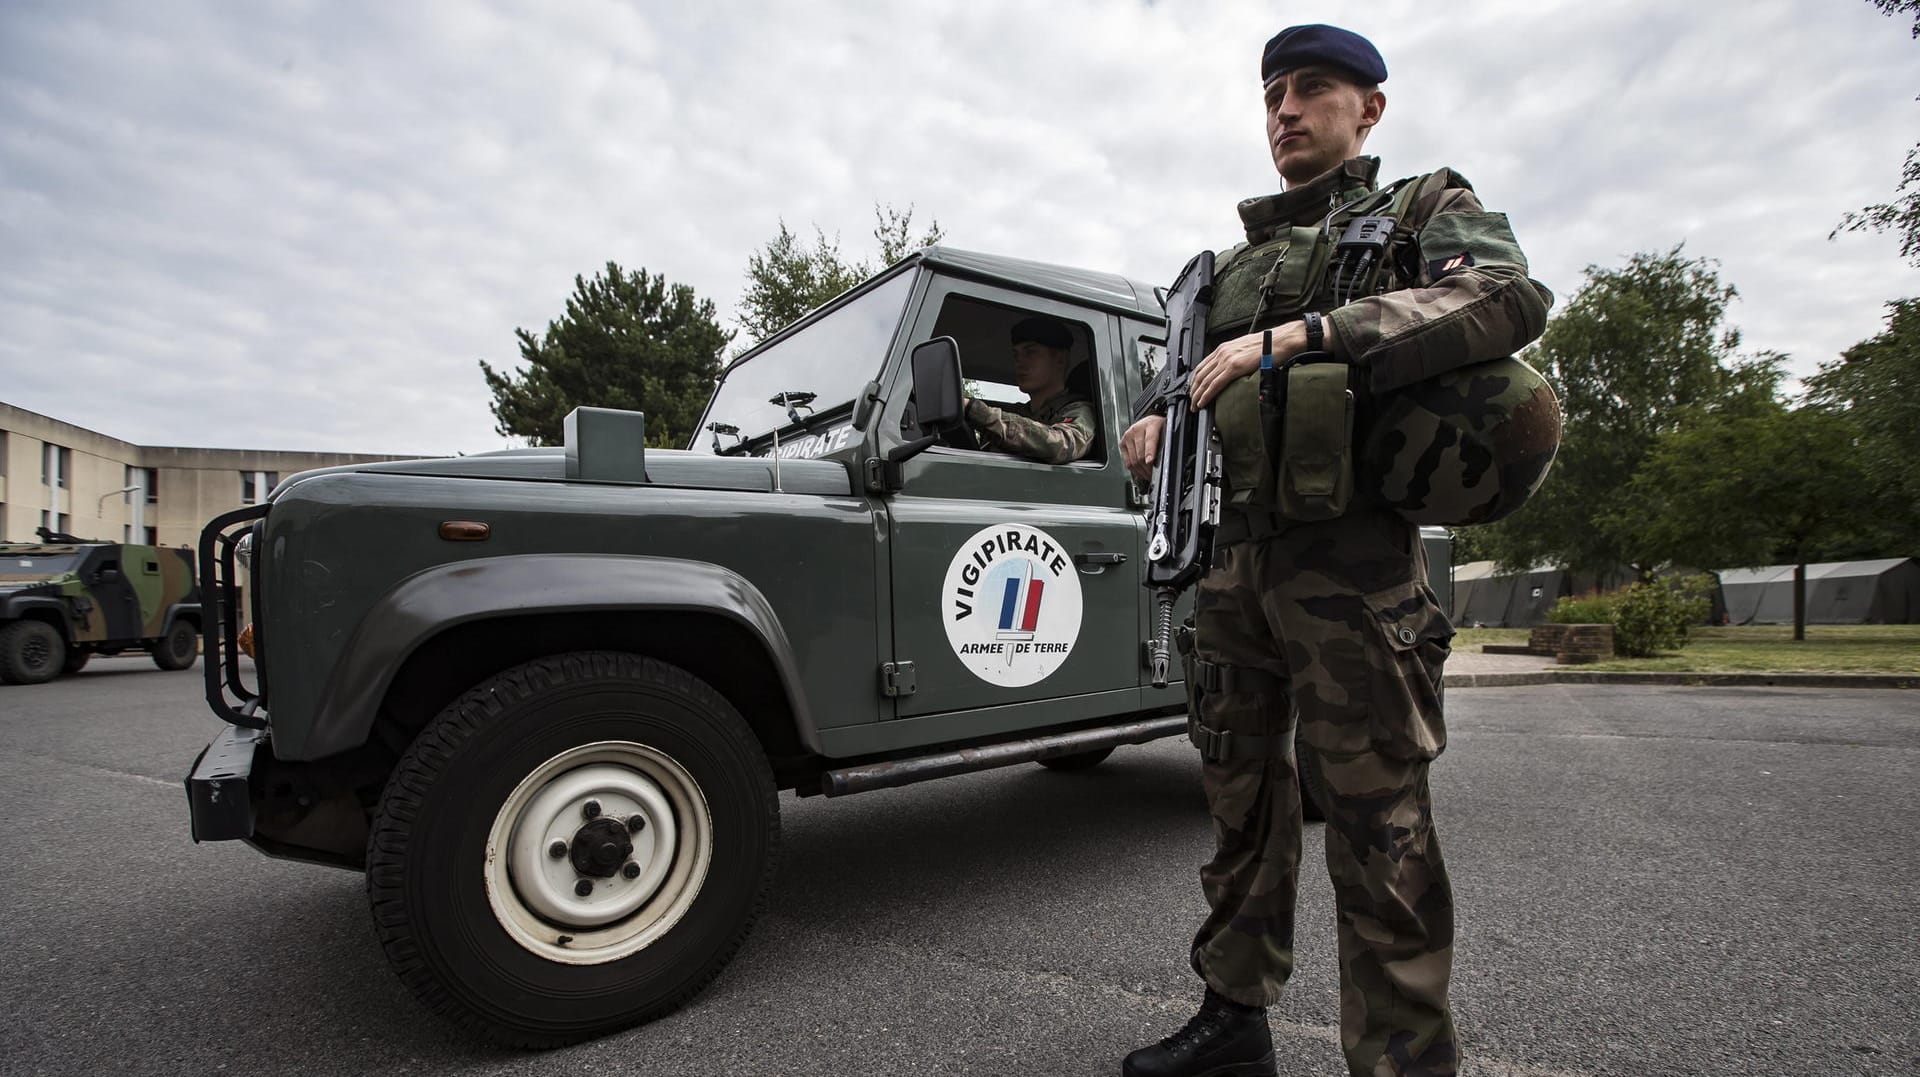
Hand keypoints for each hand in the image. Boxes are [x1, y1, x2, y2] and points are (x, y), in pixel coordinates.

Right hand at [1121, 415, 1164, 483]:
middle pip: (1140, 454)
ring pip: (1133, 460)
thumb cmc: (1158, 427)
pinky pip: (1127, 461)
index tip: (1150, 461)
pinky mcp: (1122, 443)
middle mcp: (1137, 430)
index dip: (1149, 452)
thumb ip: (1166, 444)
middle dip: (1147, 467)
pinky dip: (1134, 470)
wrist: (1149, 421)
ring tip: (1148, 475)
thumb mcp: (1166, 432)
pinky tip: (1140, 472)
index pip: (1149, 440)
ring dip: (1141, 471)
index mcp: (1150, 425)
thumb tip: (1165, 459)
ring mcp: (1128, 437)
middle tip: (1154, 475)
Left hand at [1188, 321, 1311, 408]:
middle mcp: (1222, 352)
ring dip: (1197, 395)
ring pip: (1205, 381)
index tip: (1193, 390)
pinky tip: (1203, 402)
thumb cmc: (1268, 345)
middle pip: (1200, 374)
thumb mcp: (1245, 350)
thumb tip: (1231, 372)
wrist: (1280, 340)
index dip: (1194, 381)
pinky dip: (1206, 395)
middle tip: (1190, 402)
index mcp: (1224, 348)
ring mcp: (1227, 359)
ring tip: (1195, 406)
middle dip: (1193, 390)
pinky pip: (1215, 384)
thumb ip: (1235, 359)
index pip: (1201, 366)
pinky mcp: (1234, 367)